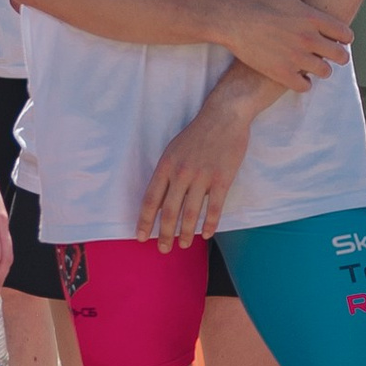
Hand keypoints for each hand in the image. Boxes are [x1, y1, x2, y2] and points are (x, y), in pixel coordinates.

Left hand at [138, 91, 251, 247]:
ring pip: (191, 213)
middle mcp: (182, 173)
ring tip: (184, 245)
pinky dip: (210, 224)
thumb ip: (167, 174)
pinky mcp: (222, 179)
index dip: (145, 221)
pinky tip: (206, 234)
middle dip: (165, 234)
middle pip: (170, 211)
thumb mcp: (174, 149)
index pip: (151, 199)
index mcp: (167, 165)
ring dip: (186, 233)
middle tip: (163, 249)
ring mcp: (203, 177)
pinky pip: (215, 207)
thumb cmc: (197, 133)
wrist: (224, 116)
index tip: (141, 237)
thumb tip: (160, 200)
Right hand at [223, 0, 353, 91]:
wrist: (232, 21)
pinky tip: (299, 75)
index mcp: (312, 19)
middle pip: (340, 56)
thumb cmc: (258, 1)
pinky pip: (304, 86)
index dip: (345, 38)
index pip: (345, 34)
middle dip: (338, 55)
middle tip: (330, 54)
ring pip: (324, 72)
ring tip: (314, 64)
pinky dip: (304, 83)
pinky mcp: (281, 73)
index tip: (339, 39)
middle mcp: (308, 39)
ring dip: (321, 69)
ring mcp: (296, 58)